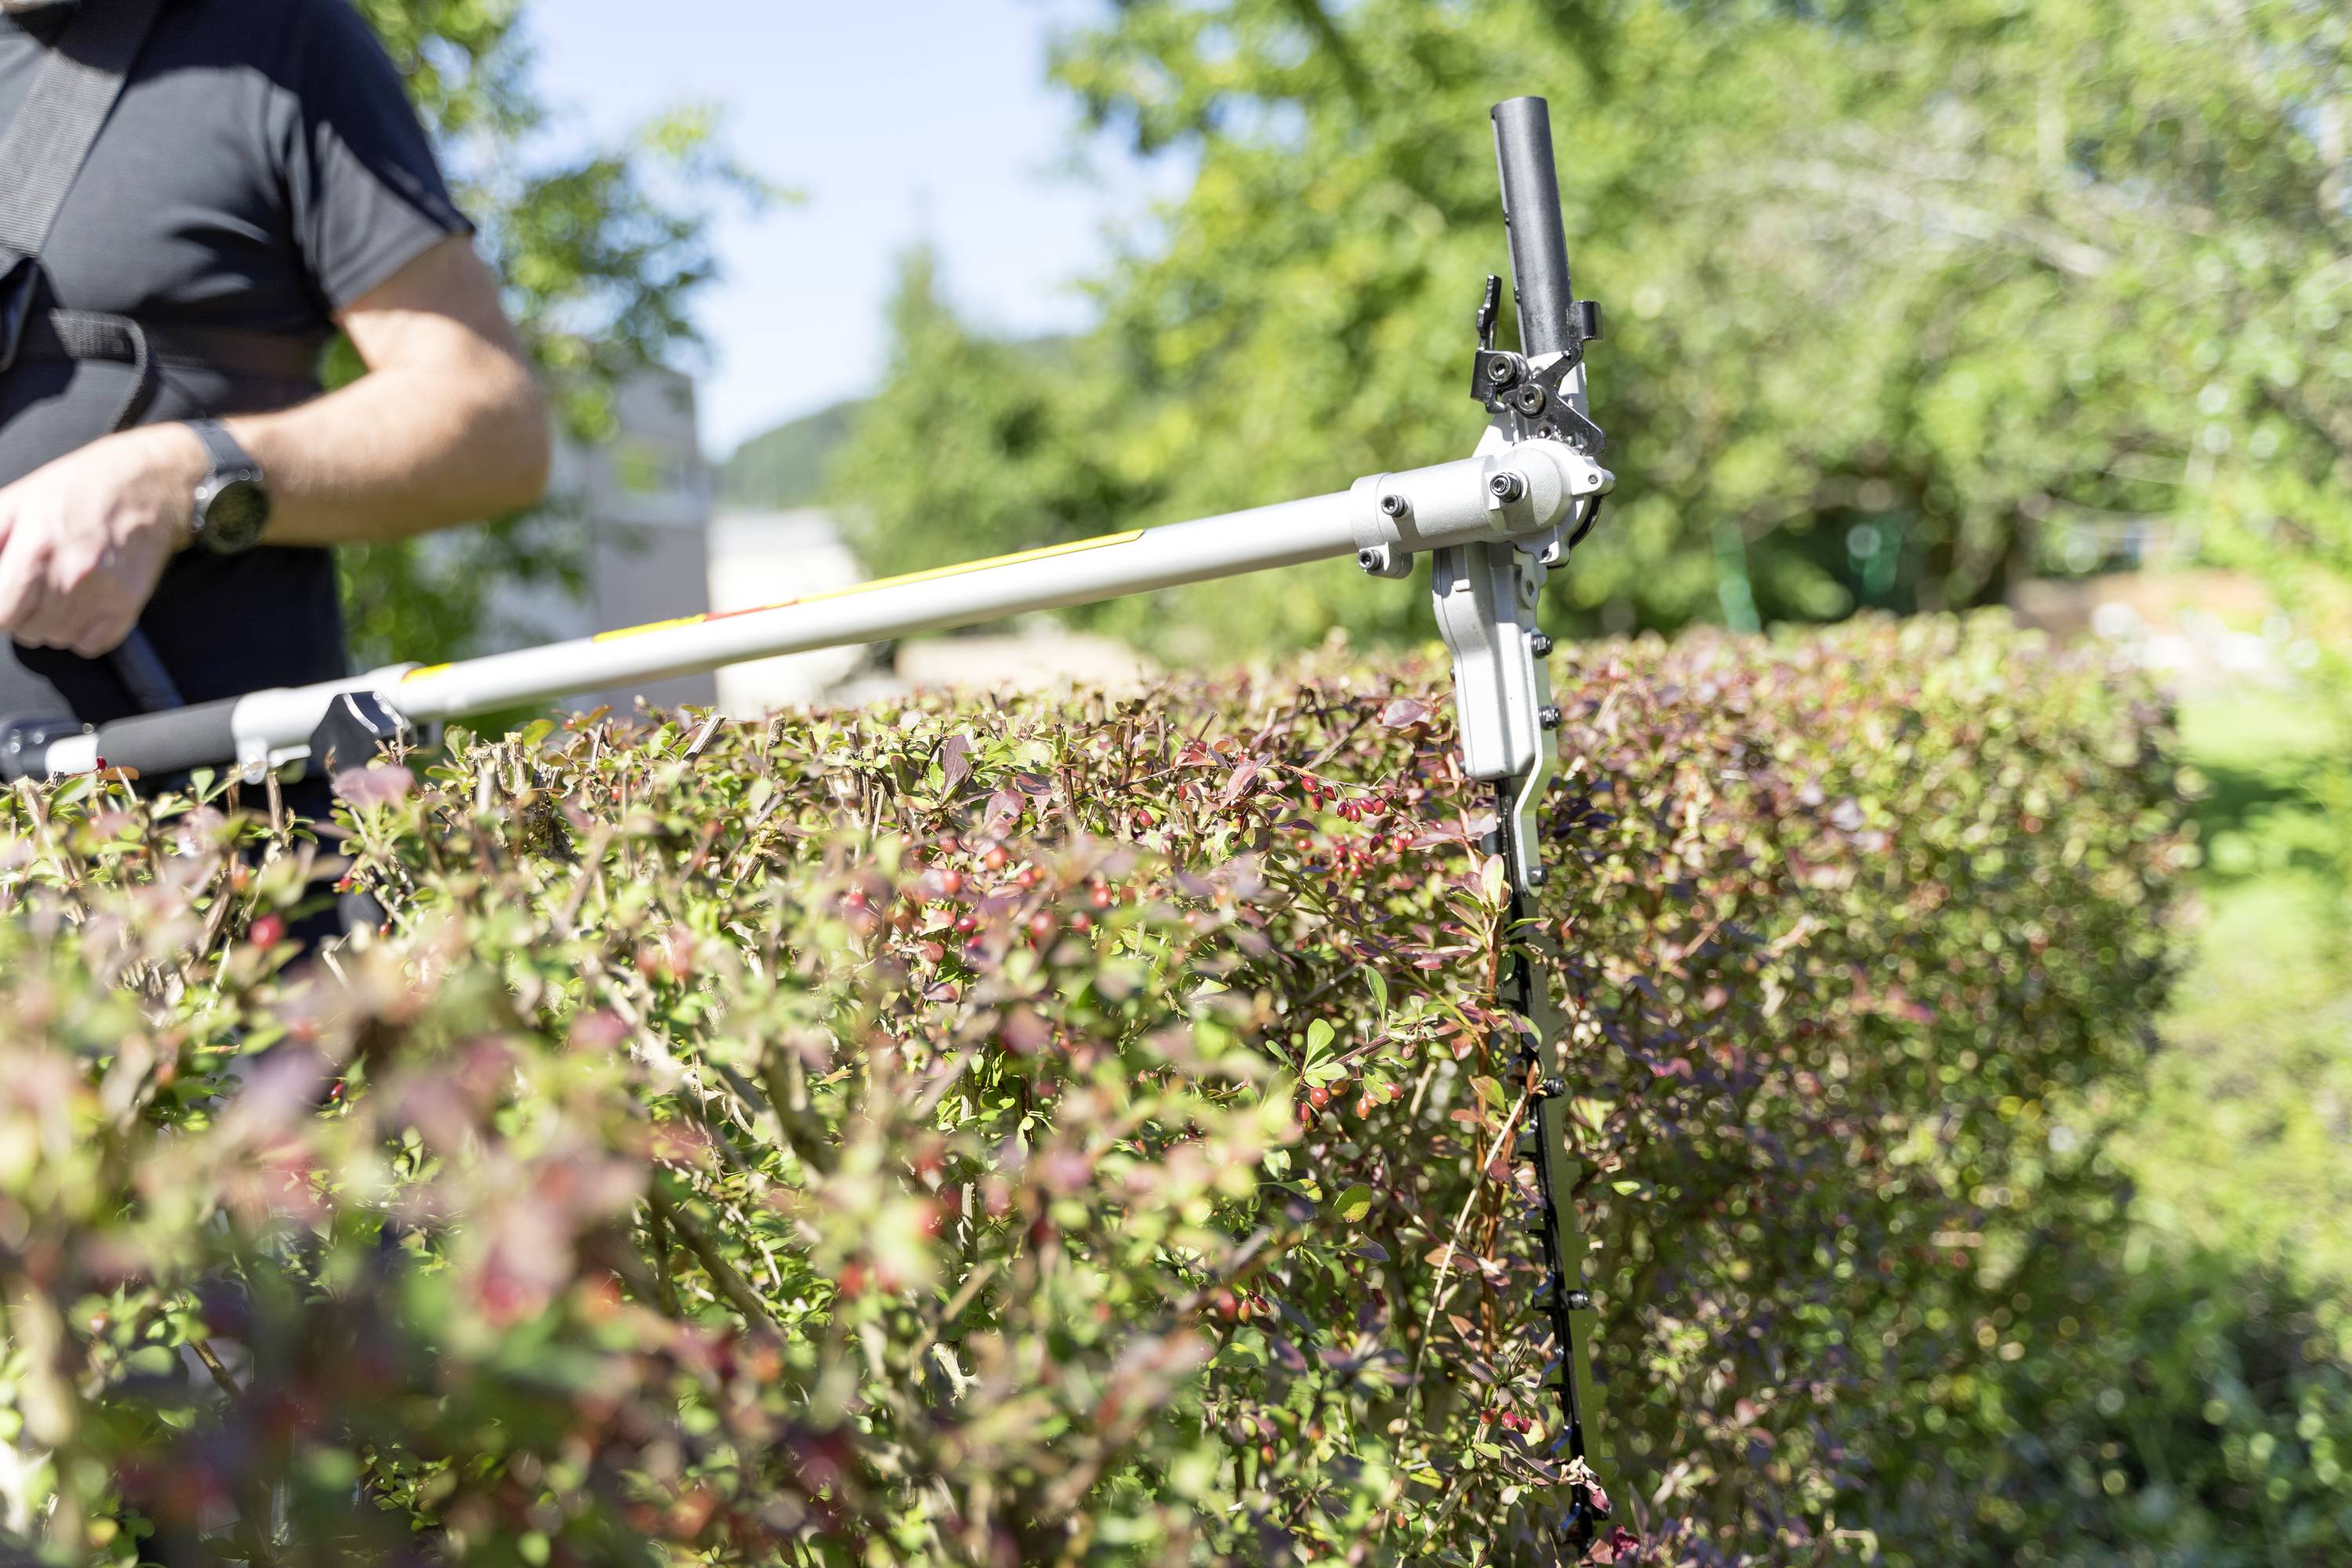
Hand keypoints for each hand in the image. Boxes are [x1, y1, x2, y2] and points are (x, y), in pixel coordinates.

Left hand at [0, 425, 204, 657]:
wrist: (149, 483)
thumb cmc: (82, 487)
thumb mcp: (17, 501)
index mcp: (35, 550)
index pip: (1, 616)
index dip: (1, 608)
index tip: (7, 596)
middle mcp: (71, 577)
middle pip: (27, 631)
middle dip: (24, 613)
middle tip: (35, 585)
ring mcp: (104, 594)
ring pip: (58, 639)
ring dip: (53, 622)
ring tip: (62, 589)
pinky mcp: (129, 604)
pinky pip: (92, 645)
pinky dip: (83, 632)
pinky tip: (85, 603)